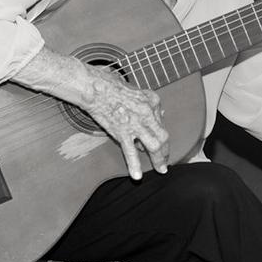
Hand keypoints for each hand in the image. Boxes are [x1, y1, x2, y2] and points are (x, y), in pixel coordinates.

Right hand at [83, 65, 169, 179]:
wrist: (95, 87)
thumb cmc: (112, 86)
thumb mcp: (137, 91)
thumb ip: (149, 104)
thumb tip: (161, 113)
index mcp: (153, 102)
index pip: (160, 123)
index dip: (159, 133)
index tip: (159, 141)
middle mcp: (148, 113)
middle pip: (163, 137)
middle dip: (166, 151)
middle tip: (165, 161)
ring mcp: (136, 124)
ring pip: (154, 146)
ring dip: (158, 159)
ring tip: (160, 169)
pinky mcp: (122, 131)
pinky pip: (130, 151)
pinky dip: (134, 165)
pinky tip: (137, 176)